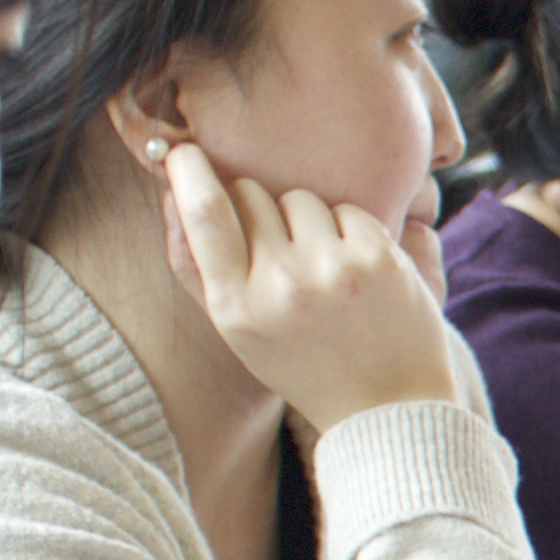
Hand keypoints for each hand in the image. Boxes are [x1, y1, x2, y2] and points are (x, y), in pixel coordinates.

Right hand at [153, 142, 459, 430]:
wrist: (387, 406)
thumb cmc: (304, 365)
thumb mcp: (237, 331)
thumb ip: (195, 265)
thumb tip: (172, 191)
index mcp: (238, 309)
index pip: (205, 215)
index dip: (190, 173)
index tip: (187, 153)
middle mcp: (283, 286)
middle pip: (251, 195)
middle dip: (259, 210)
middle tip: (281, 253)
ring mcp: (334, 270)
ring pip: (300, 199)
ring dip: (307, 223)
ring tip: (323, 273)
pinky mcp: (379, 258)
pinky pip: (348, 210)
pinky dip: (349, 232)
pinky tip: (357, 274)